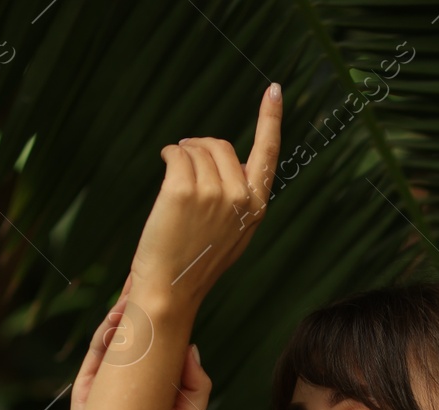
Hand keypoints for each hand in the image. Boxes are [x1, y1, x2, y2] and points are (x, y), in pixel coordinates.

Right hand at [70, 272, 212, 409]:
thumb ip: (196, 384)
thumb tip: (191, 347)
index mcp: (157, 380)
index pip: (162, 340)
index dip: (169, 316)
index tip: (178, 290)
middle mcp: (132, 374)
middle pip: (137, 331)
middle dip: (141, 303)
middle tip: (149, 272)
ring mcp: (109, 378)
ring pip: (115, 335)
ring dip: (123, 310)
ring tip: (133, 288)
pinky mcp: (89, 384)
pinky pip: (98, 351)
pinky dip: (107, 331)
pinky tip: (118, 315)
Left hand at [129, 82, 283, 310]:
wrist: (170, 290)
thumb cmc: (197, 262)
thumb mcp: (232, 232)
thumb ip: (239, 198)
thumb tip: (228, 159)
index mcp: (256, 207)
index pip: (268, 154)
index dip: (270, 119)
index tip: (274, 90)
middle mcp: (240, 198)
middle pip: (222, 146)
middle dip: (202, 148)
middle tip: (185, 161)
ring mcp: (213, 193)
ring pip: (198, 149)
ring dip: (182, 152)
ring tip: (173, 172)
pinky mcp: (183, 190)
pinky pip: (176, 153)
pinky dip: (169, 154)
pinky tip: (164, 165)